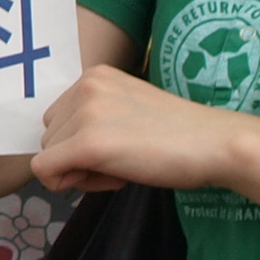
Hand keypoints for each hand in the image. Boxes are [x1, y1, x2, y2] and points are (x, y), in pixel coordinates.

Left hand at [30, 65, 259, 199]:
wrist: (214, 143)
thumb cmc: (180, 136)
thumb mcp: (127, 112)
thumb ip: (95, 120)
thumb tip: (64, 154)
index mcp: (94, 75)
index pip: (59, 118)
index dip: (81, 144)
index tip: (118, 149)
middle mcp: (83, 86)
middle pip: (49, 136)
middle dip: (76, 158)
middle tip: (122, 162)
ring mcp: (84, 113)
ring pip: (47, 155)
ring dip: (79, 172)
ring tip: (124, 167)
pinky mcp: (87, 143)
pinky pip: (45, 171)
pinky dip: (70, 184)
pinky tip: (112, 179)